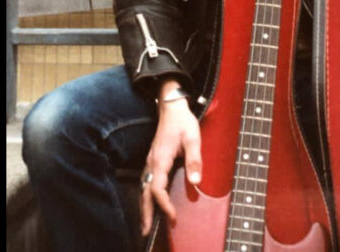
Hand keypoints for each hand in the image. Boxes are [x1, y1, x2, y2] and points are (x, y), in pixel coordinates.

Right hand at [140, 86, 201, 235]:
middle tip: (146, 232)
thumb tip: (196, 181)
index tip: (172, 217)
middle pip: (144, 192)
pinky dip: (146, 195)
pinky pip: (146, 181)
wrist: (172, 106)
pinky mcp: (153, 159)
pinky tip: (149, 202)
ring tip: (146, 224)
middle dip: (145, 213)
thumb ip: (194, 159)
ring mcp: (150, 160)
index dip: (164, 205)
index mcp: (160, 159)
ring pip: (143, 187)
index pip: (157, 189)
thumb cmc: (183, 121)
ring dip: (144, 206)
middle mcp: (151, 162)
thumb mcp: (193, 138)